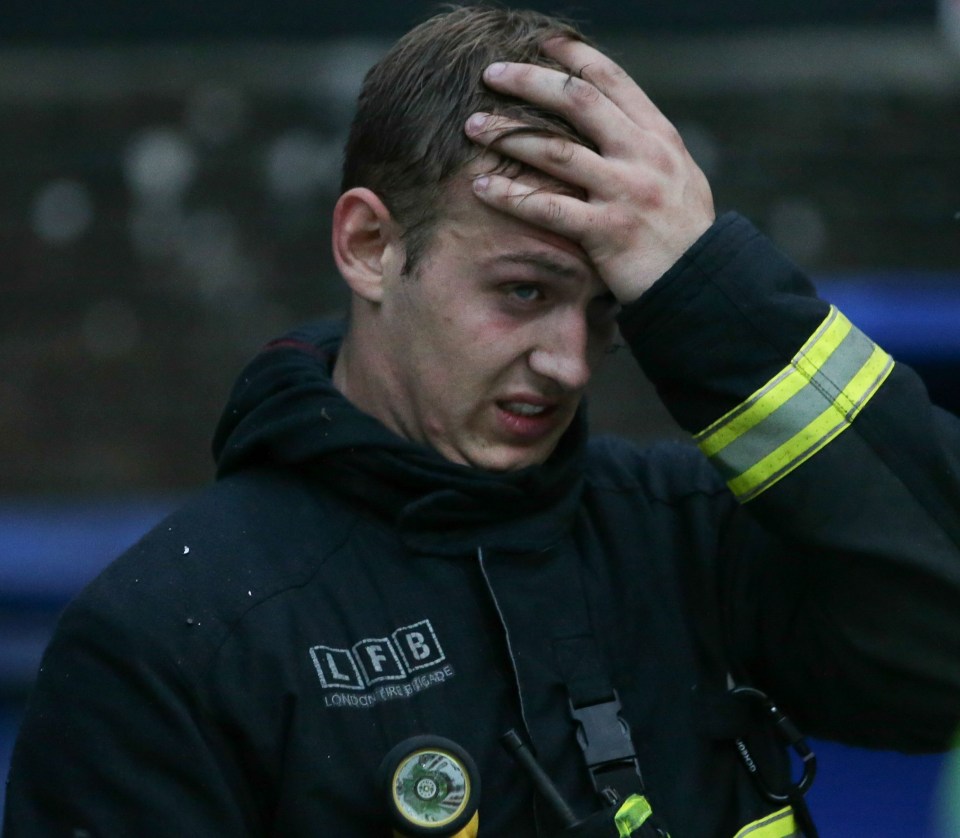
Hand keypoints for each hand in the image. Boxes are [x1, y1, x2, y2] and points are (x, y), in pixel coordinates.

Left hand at [464, 38, 714, 301]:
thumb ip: (642, 146)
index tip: (538, 44)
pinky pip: (549, 208)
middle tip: (491, 73)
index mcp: (658, 135)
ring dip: (509, 133)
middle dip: (529, 80)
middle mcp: (643, 154)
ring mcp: (626, 191)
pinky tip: (481, 186)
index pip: (610, 79)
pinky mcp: (608, 231)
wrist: (702, 282)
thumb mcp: (676, 175)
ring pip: (556, 149)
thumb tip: (608, 118)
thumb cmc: (682, 232)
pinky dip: (511, 195)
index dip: (571, 56)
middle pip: (578, 100)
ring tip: (473, 125)